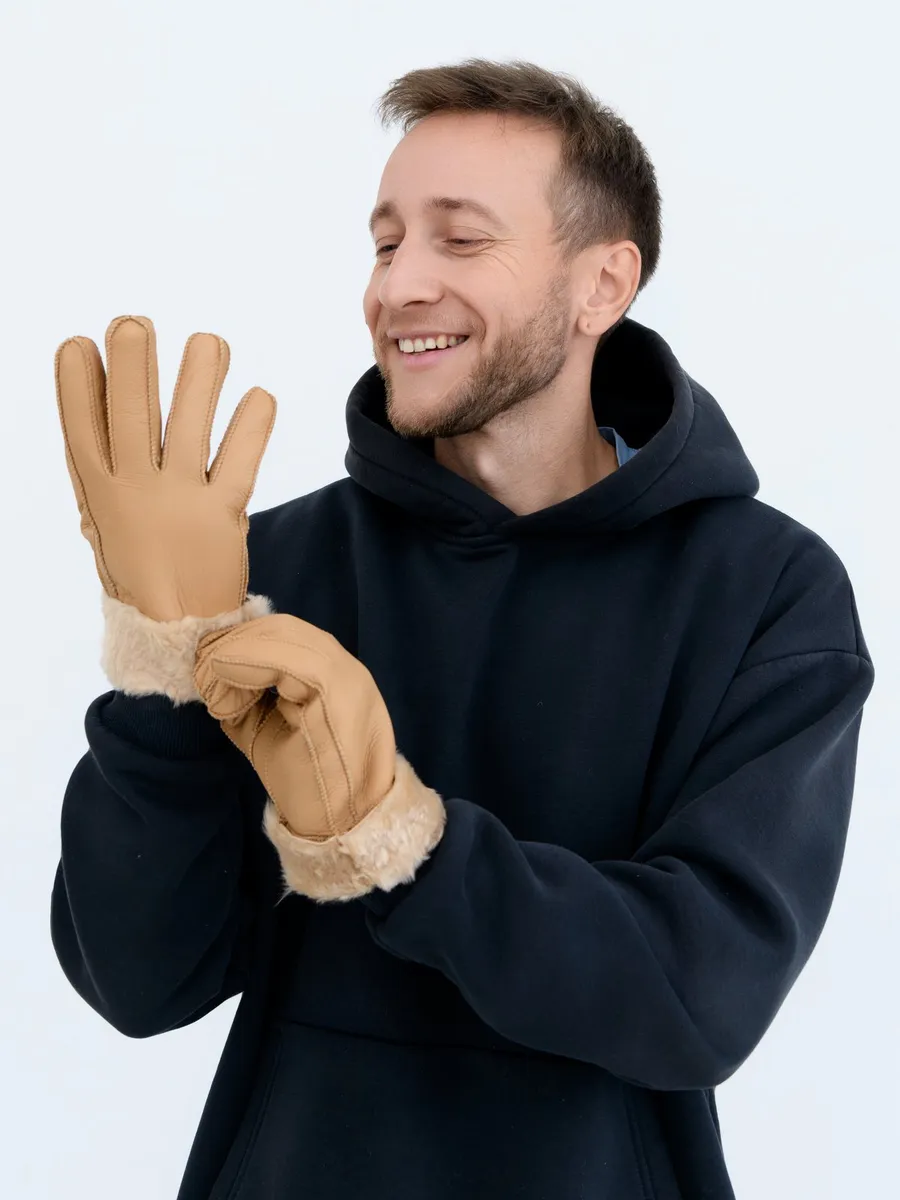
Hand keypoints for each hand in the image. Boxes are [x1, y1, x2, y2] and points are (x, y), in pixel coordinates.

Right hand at [54, 315, 275, 622]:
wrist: (179, 632)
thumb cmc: (142, 567)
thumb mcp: (105, 521)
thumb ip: (98, 468)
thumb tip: (89, 397)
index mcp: (100, 492)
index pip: (81, 429)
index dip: (76, 386)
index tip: (79, 344)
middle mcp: (135, 493)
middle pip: (129, 418)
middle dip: (131, 367)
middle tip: (135, 323)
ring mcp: (179, 503)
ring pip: (187, 429)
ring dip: (199, 380)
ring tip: (209, 342)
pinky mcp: (223, 516)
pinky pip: (239, 463)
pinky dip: (252, 428)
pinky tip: (262, 396)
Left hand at [193, 613, 446, 901]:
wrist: (342, 826)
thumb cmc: (306, 784)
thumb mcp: (265, 730)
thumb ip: (246, 698)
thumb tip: (212, 672)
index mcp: (333, 675)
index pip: (284, 632)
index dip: (240, 640)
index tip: (205, 662)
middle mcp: (345, 667)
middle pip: (281, 626)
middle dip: (233, 642)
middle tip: (200, 667)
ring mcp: (346, 676)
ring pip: (283, 635)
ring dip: (236, 652)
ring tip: (208, 679)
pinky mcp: (338, 690)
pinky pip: (287, 658)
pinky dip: (248, 665)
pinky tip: (226, 691)